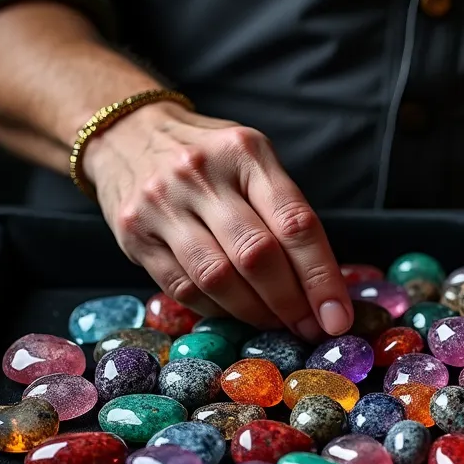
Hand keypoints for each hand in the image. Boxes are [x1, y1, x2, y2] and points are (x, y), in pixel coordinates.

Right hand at [84, 102, 351, 341]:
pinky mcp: (135, 235)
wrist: (125, 134)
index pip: (294, 223)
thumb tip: (324, 286)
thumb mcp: (251, 161)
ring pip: (218, 278)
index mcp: (246, 153)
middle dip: (291, 303)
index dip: (321, 277)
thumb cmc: (208, 157)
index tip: (338, 317)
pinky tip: (235, 312)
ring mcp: (163, 205)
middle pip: (257, 255)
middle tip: (310, 329)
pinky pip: (183, 288)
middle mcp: (201, 175)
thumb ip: (283, 212)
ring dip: (255, 313)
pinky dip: (217, 310)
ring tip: (276, 325)